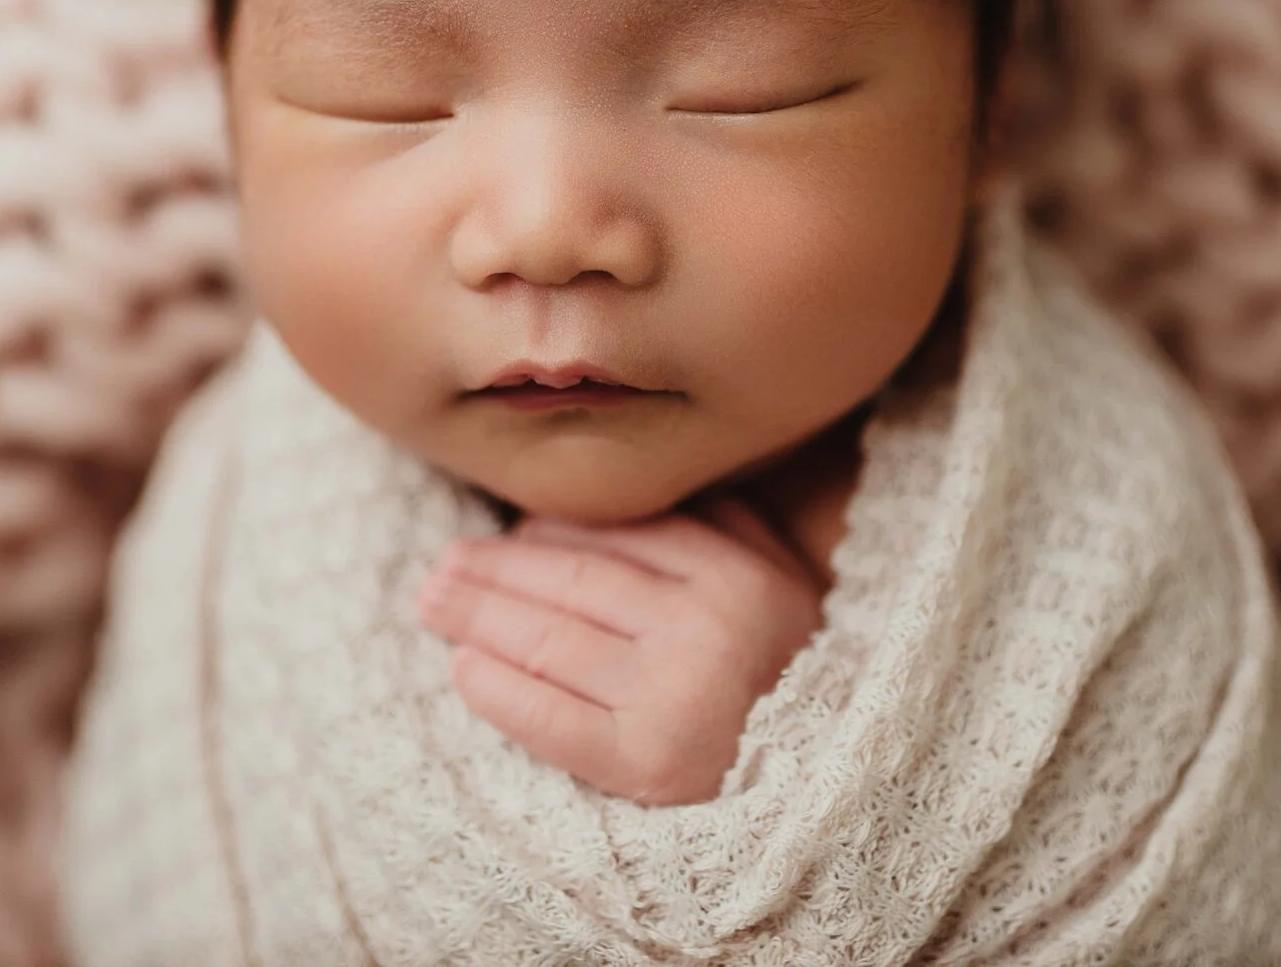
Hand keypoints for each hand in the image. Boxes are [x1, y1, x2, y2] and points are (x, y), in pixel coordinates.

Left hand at [414, 498, 823, 805]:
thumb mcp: (778, 580)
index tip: (503, 533)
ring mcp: (677, 698)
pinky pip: (553, 717)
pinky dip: (499, 690)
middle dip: (491, 571)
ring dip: (478, 618)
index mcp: (738, 575)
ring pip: (551, 641)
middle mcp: (708, 628)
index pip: (615, 538)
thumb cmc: (796, 673)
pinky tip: (463, 669)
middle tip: (439, 567)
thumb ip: (715, 525)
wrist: (847, 787)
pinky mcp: (651, 765)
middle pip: (571, 585)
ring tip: (434, 604)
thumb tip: (615, 493)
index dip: (545, 533)